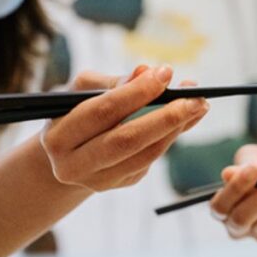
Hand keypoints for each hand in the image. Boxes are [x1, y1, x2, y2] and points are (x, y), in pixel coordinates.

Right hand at [40, 65, 208, 191]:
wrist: (68, 152)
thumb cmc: (75, 111)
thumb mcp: (82, 92)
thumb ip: (113, 82)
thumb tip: (146, 72)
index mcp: (58, 137)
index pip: (102, 111)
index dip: (136, 92)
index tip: (165, 73)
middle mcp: (74, 166)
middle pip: (127, 139)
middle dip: (165, 116)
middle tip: (194, 97)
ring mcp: (99, 180)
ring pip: (146, 154)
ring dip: (176, 128)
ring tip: (199, 105)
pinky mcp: (122, 183)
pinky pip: (152, 159)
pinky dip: (171, 137)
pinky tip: (186, 119)